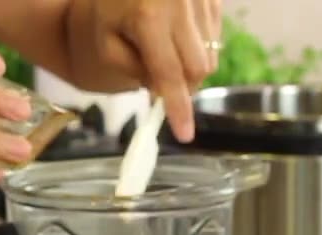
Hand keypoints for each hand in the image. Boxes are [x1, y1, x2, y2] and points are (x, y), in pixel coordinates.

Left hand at [71, 0, 222, 142]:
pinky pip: (216, 35)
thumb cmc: (110, 3)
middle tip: (163, 84)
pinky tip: (178, 33)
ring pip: (212, 54)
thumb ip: (132, 70)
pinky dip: (200, 45)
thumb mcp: (106, 40)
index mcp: (147, 17)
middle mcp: (180, 4)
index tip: (185, 135)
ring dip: (191, 65)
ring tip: (165, 48)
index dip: (178, 108)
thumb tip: (162, 91)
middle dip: (185, 86)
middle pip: (199, 69)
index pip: (169, 75)